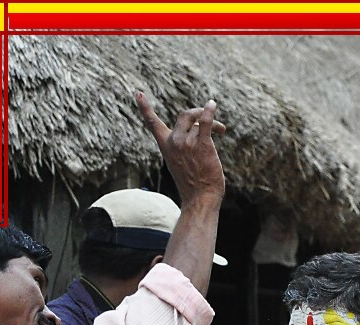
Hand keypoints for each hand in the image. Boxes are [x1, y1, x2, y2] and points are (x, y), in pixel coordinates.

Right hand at [135, 91, 225, 205]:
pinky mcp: (202, 145)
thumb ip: (184, 145)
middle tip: (211, 121)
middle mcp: (174, 142)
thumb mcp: (181, 162)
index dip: (145, 108)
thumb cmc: (193, 183)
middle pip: (185, 115)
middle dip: (198, 114)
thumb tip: (198, 129)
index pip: (152, 124)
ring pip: (200, 121)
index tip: (138, 93)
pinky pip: (206, 122)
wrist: (200, 197)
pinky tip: (212, 104)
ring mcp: (187, 143)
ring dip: (213, 123)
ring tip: (221, 130)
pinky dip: (210, 111)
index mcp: (165, 146)